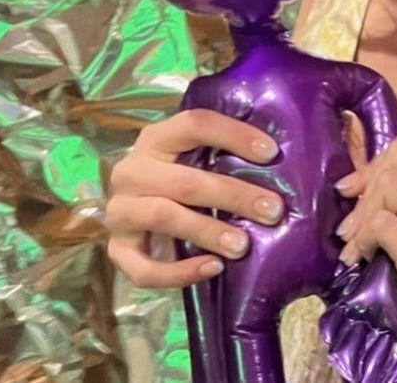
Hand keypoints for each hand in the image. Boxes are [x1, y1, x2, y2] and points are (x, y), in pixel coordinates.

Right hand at [106, 108, 285, 287]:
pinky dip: (179, 272)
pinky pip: (143, 268)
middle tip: (272, 211)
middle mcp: (132, 171)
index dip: (233, 135)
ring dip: (207, 231)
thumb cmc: (175, 174)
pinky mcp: (117, 249)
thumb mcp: (192, 155)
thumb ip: (221, 153)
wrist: (131, 206)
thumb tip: (279, 161)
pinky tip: (213, 269)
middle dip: (233, 196)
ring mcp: (120, 211)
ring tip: (243, 245)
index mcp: (155, 138)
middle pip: (185, 181)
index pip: (195, 125)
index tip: (271, 153)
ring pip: (164, 217)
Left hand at [336, 131, 396, 382]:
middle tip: (353, 223)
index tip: (357, 189)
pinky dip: (362, 239)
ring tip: (355, 243)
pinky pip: (381, 223)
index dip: (379, 161)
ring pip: (389, 187)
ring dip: (363, 213)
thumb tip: (350, 184)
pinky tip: (359, 259)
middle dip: (367, 186)